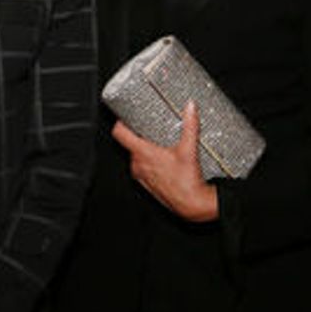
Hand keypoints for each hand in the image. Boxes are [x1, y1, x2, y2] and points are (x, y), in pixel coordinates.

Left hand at [111, 100, 219, 221]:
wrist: (191, 204)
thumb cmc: (187, 180)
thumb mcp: (189, 149)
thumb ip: (190, 125)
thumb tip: (190, 107)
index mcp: (143, 153)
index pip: (119, 134)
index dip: (119, 123)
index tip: (124, 117)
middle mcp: (137, 165)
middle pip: (129, 144)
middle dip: (137, 136)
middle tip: (147, 128)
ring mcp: (140, 176)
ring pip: (135, 157)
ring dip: (143, 151)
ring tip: (156, 144)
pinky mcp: (145, 184)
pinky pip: (141, 169)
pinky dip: (147, 163)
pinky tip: (160, 161)